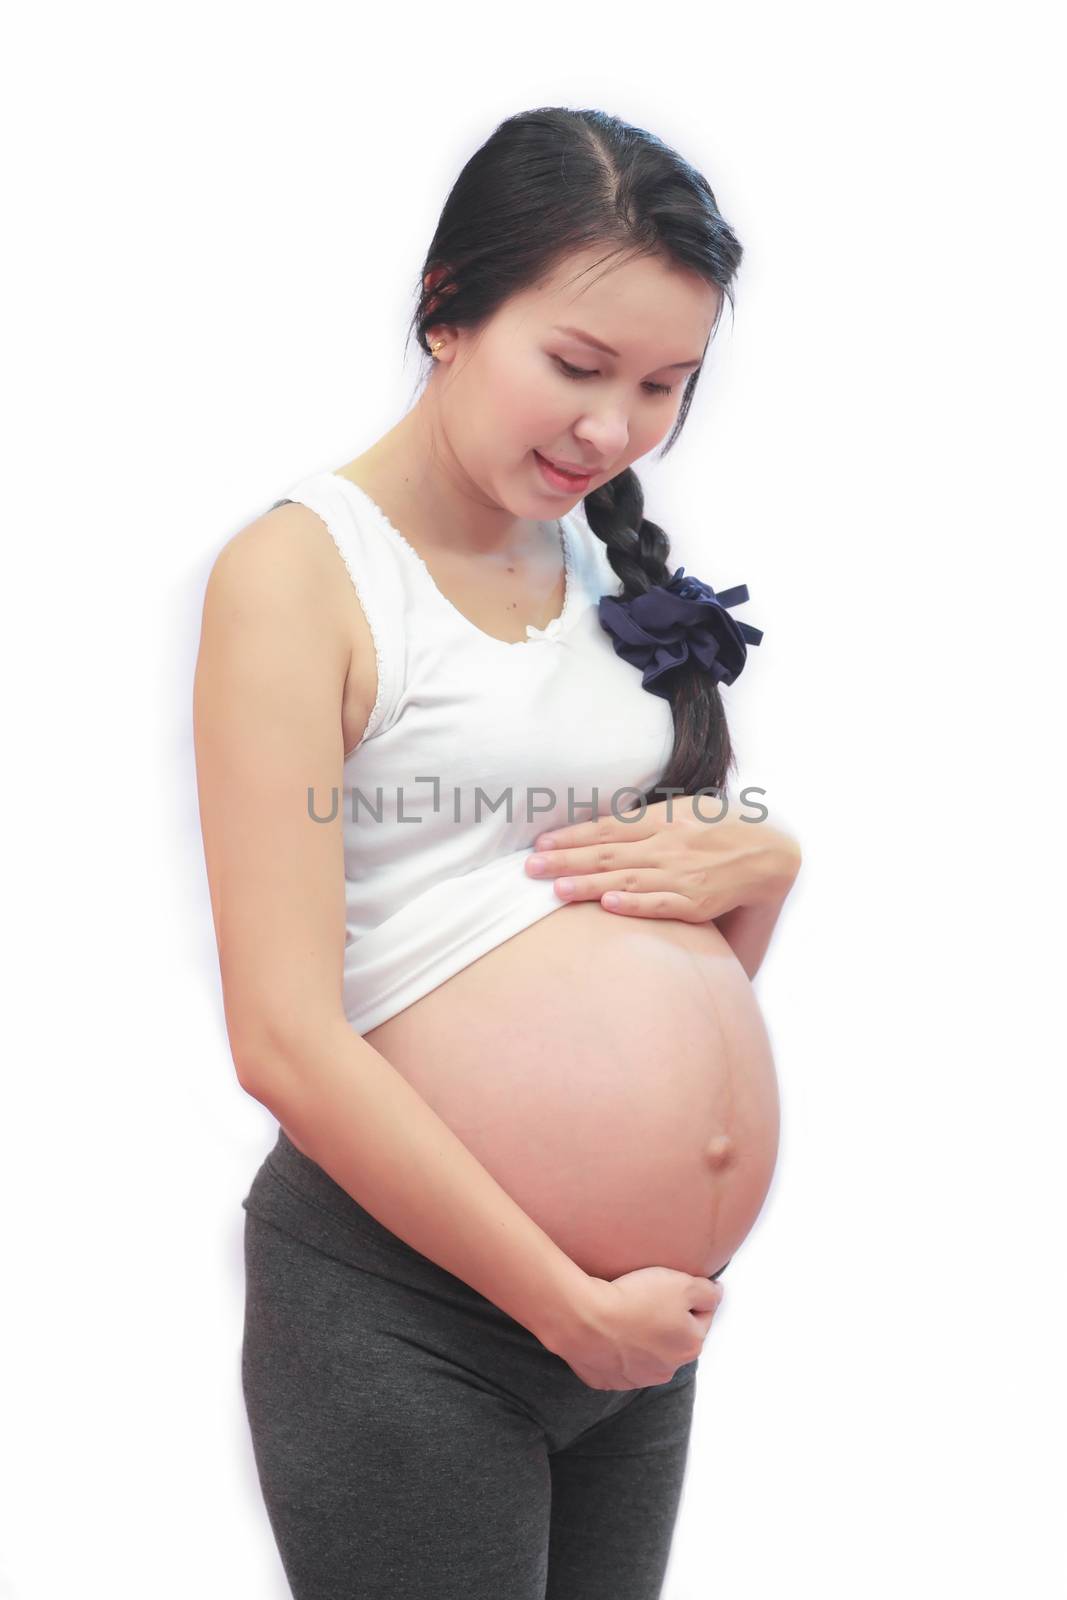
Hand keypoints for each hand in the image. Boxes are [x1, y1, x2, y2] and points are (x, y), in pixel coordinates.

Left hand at [524, 794, 800, 923]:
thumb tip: (600, 829)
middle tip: (530, 870)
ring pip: (627, 879)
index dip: (572, 836)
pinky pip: (661, 903)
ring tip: (556, 889)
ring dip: (589, 884)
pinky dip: (635, 904)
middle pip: (608, 853)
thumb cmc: (720, 830)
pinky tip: (608, 906)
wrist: (770, 853)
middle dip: (566, 861)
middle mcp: (668, 845)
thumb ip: (644, 820)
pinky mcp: (696, 901)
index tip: (540, 845)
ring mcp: (681, 874)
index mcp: (662, 820)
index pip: (607, 828)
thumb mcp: (683, 812)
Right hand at [553, 1267, 722, 1390]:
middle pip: (674, 1338)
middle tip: (645, 1297)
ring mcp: (636, 1378)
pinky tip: (606, 1331)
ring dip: (641, 1338)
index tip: (670, 1286)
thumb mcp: (682, 1283)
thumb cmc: (634, 1299)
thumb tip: (717, 1294)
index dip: (688, 1297)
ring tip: (624, 1314)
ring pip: (646, 1353)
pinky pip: (617, 1362)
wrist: (585, 1320)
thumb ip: (708, 1291)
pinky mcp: (608, 1380)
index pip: (702, 1316)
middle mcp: (668, 1369)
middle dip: (666, 1320)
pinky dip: (615, 1349)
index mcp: (690, 1345)